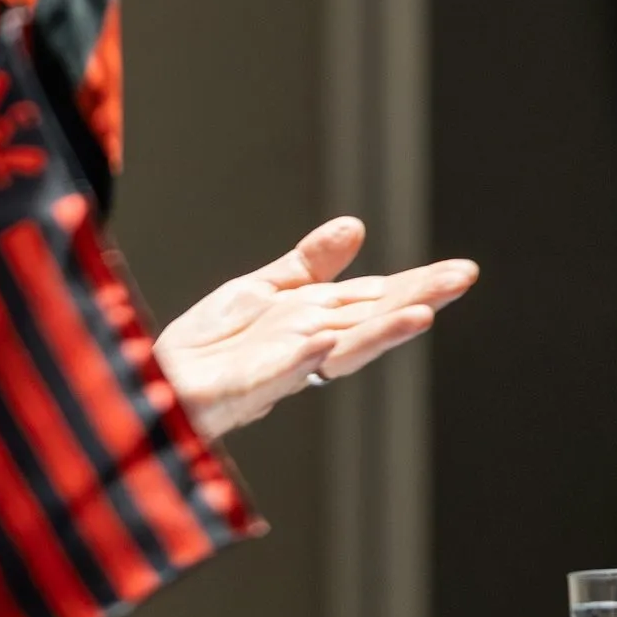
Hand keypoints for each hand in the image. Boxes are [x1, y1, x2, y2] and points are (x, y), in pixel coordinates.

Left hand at [154, 216, 476, 439]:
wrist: (155, 379)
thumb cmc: (211, 343)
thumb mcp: (260, 290)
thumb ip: (308, 265)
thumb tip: (356, 226)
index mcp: (314, 321)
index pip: (372, 300)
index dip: (415, 285)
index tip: (461, 270)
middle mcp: (306, 346)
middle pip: (366, 322)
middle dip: (414, 300)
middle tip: (461, 279)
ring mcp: (277, 369)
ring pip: (335, 353)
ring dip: (376, 335)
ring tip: (420, 314)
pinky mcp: (240, 390)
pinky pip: (274, 376)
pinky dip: (298, 360)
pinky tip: (320, 341)